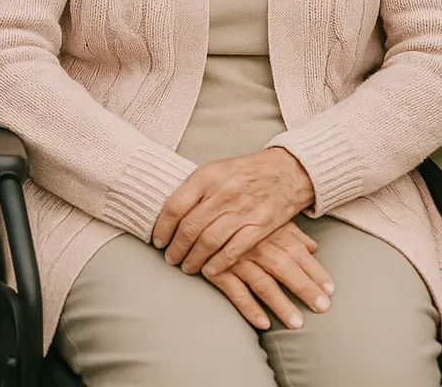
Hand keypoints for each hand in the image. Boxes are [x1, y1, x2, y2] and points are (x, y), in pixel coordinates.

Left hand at [152, 148, 314, 277]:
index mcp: (207, 175)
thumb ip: (194, 189)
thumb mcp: (216, 170)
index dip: (162, 227)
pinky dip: (218, 264)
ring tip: (186, 267)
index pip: (175, 205)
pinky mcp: (259, 226)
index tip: (157, 241)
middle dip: (176, 248)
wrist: (285, 171)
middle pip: (190, 227)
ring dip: (194, 259)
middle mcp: (223, 192)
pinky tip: (209, 271)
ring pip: (209, 241)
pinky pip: (233, 251)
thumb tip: (167, 214)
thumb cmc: (244, 172)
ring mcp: (242, 210)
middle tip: (170, 259)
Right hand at [204, 221, 334, 331]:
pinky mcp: (217, 268)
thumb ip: (290, 231)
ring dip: (280, 303)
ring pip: (262, 283)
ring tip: (296, 323)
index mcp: (267, 229)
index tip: (330, 290)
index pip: (296, 251)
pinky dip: (249, 308)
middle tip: (322, 308)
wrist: (196, 205)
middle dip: (304, 288)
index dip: (314, 271)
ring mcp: (235, 257)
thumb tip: (314, 247)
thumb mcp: (264, 214)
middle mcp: (254, 243)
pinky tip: (263, 323)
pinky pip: (235, 291)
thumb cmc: (237, 211)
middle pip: (284, 268)